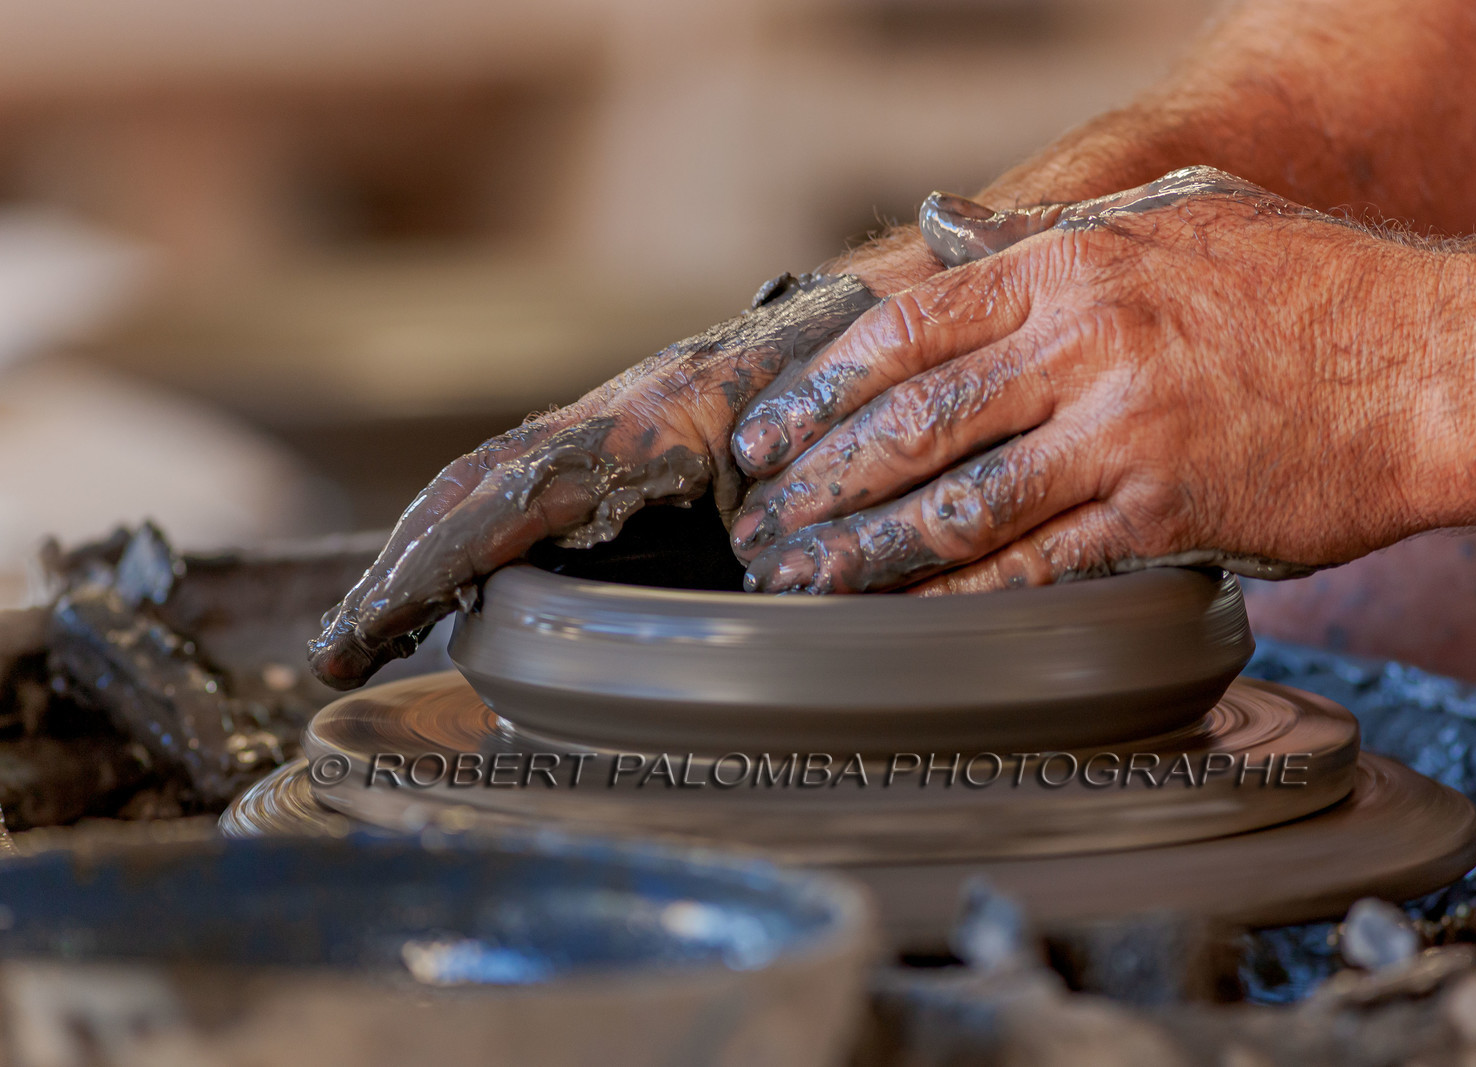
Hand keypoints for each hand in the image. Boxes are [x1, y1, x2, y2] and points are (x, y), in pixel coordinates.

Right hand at [308, 272, 876, 688]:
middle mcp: (601, 425)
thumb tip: (745, 609)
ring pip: (483, 487)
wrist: (849, 323)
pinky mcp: (612, 451)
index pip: (504, 496)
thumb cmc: (835, 395)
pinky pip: (518, 492)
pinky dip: (467, 542)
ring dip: (420, 557)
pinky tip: (448, 593)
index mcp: (641, 428)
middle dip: (398, 569)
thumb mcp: (812, 469)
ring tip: (362, 631)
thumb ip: (781, 544)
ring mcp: (599, 433)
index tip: (371, 626)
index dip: (431, 564)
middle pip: (467, 488)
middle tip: (338, 648)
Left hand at [726, 168, 1475, 594]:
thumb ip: (1057, 234)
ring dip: (865, 554)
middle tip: (760, 530)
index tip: (767, 436)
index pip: (904, 330)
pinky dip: (959, 598)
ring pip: (957, 504)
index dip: (819, 390)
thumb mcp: (1178, 218)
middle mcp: (1085, 347)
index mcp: (1073, 268)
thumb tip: (953, 236)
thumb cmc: (1310, 288)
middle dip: (819, 483)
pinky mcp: (1164, 517)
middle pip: (910, 424)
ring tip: (802, 584)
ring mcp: (1122, 436)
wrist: (1435, 367)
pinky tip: (905, 620)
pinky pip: (1036, 566)